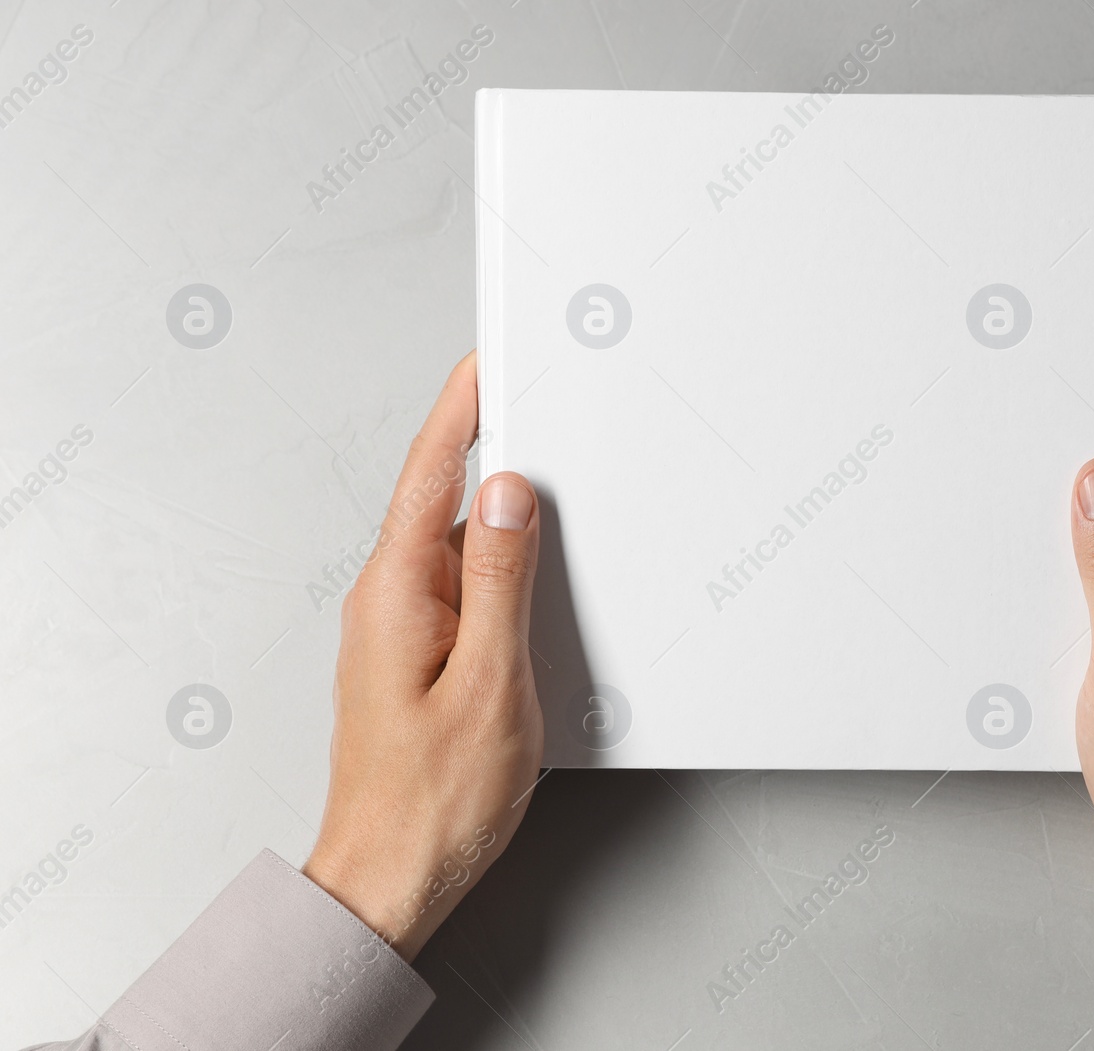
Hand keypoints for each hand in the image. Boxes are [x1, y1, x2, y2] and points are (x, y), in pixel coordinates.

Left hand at [302, 352, 543, 961]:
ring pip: (458, 546)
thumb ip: (499, 580)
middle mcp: (388, 600)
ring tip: (561, 504)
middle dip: (496, 452)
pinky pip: (462, 588)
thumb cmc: (436, 801)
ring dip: (504, 520)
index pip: (430, 472)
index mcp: (398, 592)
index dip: (462, 408)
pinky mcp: (417, 656)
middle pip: (444, 499)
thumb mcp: (490, 681)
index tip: (489, 359)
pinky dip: (500, 569)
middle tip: (550, 414)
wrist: (390, 879)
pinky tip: (536, 584)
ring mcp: (399, 629)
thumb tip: (506, 493)